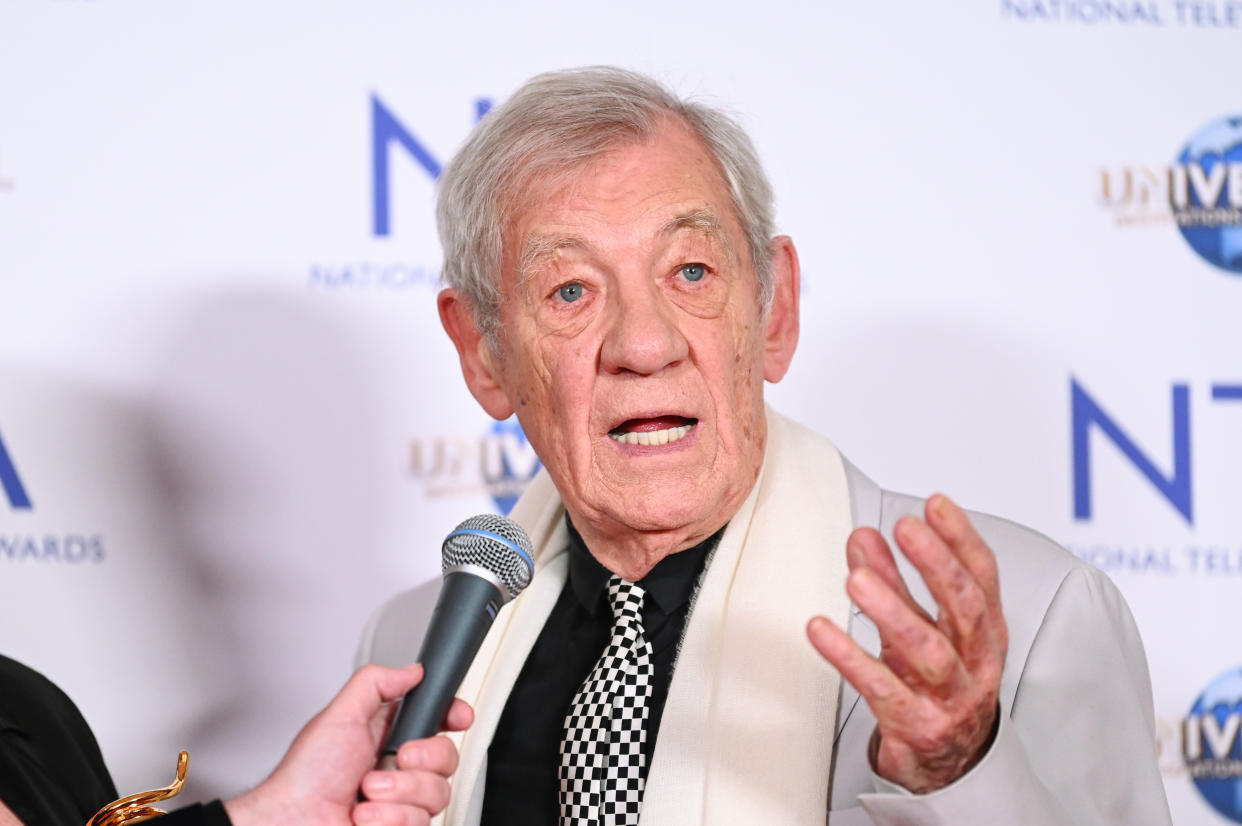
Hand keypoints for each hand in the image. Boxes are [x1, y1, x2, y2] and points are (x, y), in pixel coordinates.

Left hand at [225, 664, 473, 825]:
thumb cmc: (305, 776)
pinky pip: (421, 823)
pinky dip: (389, 818)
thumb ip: (376, 683)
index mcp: (388, 735)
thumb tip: (412, 670)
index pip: (438, 720)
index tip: (458, 717)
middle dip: (421, 759)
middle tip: (394, 760)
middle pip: (447, 756)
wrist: (292, 822)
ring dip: (397, 794)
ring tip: (366, 794)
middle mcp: (399, 768)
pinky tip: (365, 816)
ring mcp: (402, 801)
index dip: (454, 716)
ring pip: (437, 794)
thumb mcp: (339, 715)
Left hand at [806, 494, 1007, 792]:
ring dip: (892, 609)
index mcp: (984, 634)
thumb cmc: (937, 688)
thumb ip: (893, 581)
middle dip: (937, 564)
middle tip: (906, 528)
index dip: (961, 539)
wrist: (949, 766)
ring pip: (927, 650)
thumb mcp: (919, 628)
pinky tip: (822, 631)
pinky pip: (882, 689)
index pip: (982, 578)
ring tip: (858, 579)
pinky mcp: (916, 726)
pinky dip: (850, 658)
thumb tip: (864, 537)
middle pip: (964, 608)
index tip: (935, 504)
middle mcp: (974, 664)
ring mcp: (949, 698)